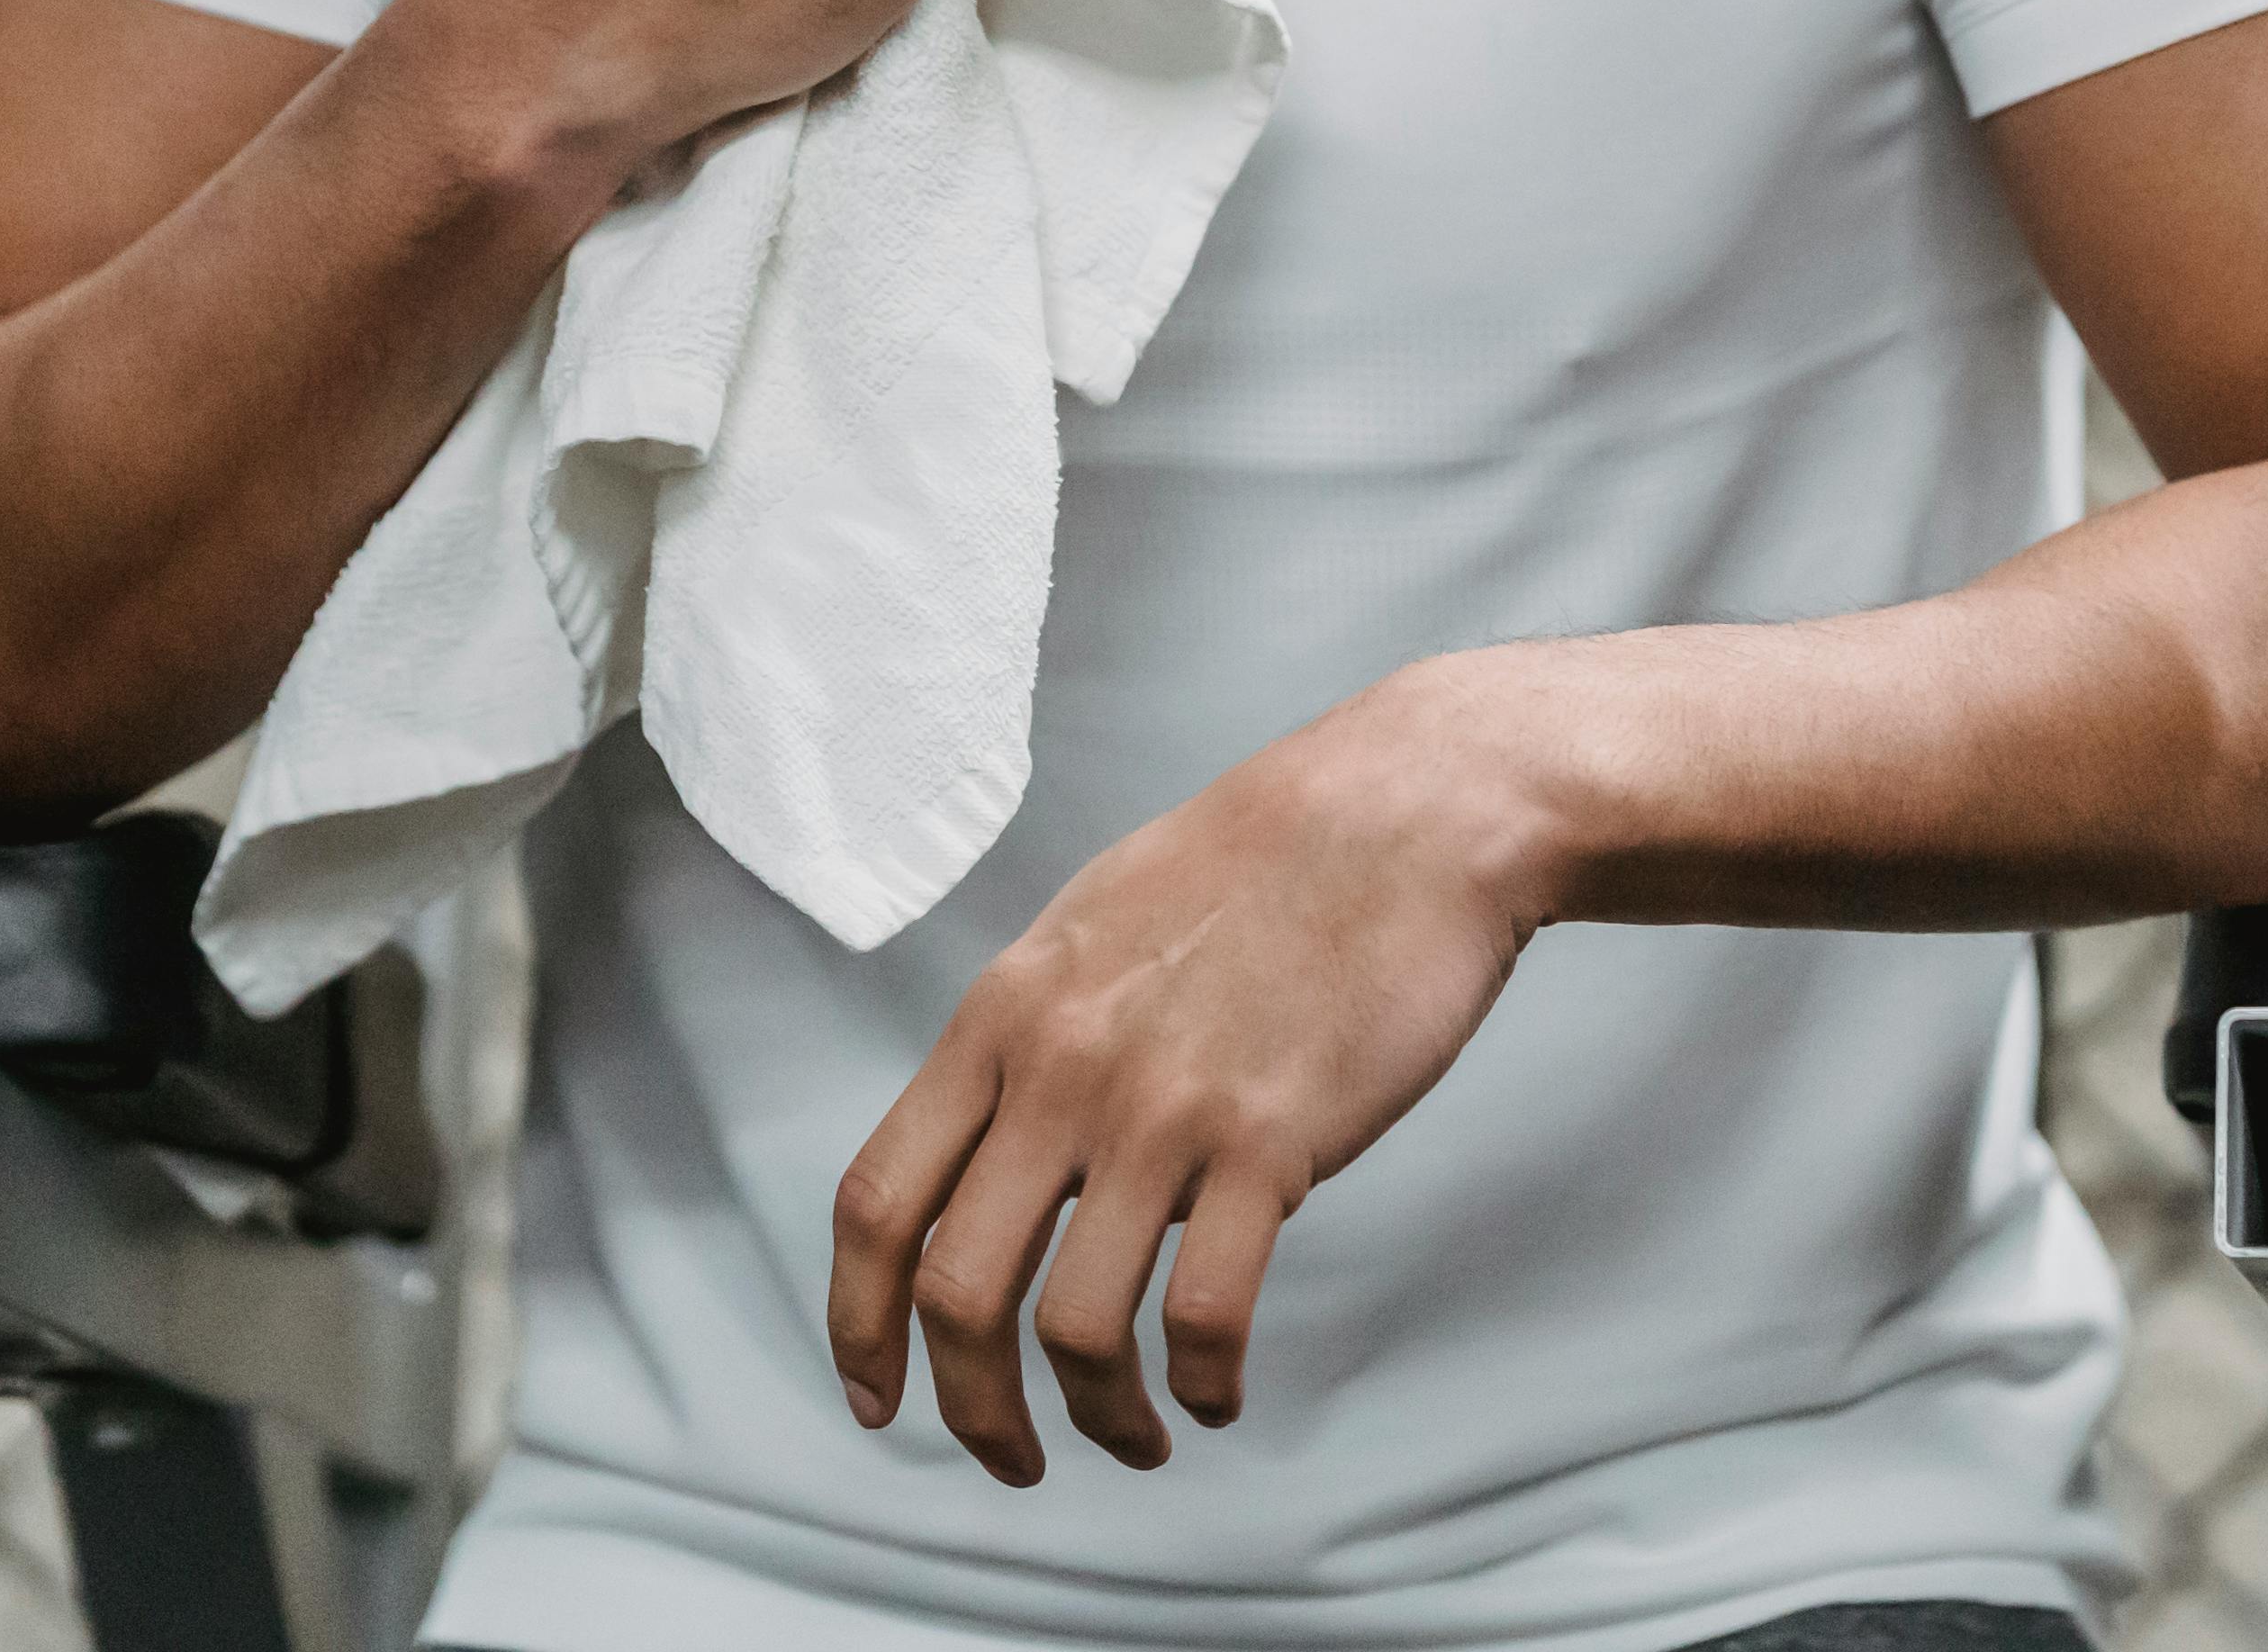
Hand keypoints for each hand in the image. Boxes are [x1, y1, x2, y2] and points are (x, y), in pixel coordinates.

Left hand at [827, 667, 1551, 1481]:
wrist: (1409, 808)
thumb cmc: (1263, 862)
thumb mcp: (1095, 922)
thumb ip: (1030, 1031)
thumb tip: (994, 1134)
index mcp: (1002, 1016)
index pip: (877, 1201)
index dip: (858, 1324)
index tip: (879, 1398)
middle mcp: (1061, 1069)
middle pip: (955, 1292)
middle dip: (969, 1409)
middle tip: (1011, 1457)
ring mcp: (1164, 1106)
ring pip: (1076, 1326)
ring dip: (1098, 1418)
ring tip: (1140, 1439)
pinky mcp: (1271, 1138)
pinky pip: (1207, 1312)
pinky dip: (1206, 1383)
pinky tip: (1221, 1392)